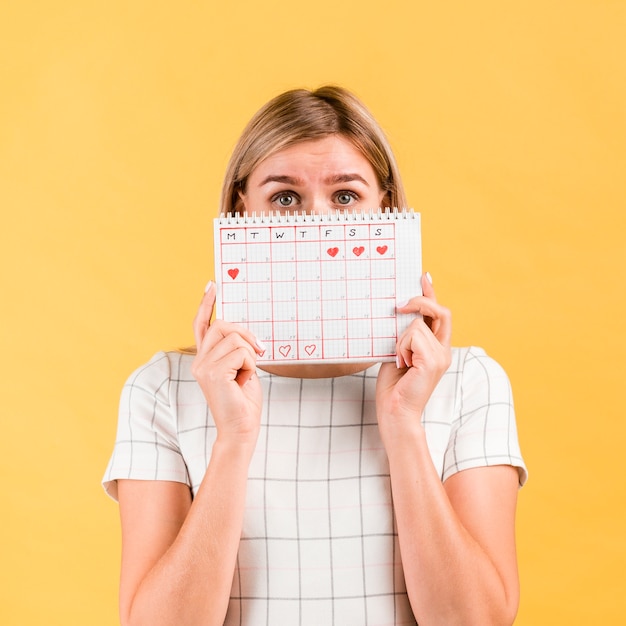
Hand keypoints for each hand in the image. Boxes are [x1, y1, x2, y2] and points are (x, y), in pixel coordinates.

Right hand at [191, 281, 264, 444]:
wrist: (241, 429)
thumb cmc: (244, 401)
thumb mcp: (242, 368)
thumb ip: (237, 349)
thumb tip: (243, 331)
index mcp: (204, 358)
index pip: (201, 324)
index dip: (206, 304)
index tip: (213, 286)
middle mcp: (198, 360)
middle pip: (223, 325)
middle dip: (246, 334)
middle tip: (260, 350)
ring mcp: (203, 366)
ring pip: (235, 338)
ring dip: (251, 354)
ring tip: (247, 374)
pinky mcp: (212, 373)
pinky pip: (242, 352)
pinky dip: (251, 365)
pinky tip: (245, 381)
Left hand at [376, 273, 451, 438]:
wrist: (395, 413)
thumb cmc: (393, 387)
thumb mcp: (397, 353)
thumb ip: (403, 335)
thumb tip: (399, 312)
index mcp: (436, 348)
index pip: (439, 314)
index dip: (432, 293)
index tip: (424, 276)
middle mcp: (444, 350)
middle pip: (440, 311)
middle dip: (421, 300)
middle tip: (400, 305)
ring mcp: (441, 356)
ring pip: (416, 325)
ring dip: (400, 340)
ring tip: (398, 361)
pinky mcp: (433, 361)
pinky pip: (412, 336)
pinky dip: (400, 347)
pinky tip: (400, 364)